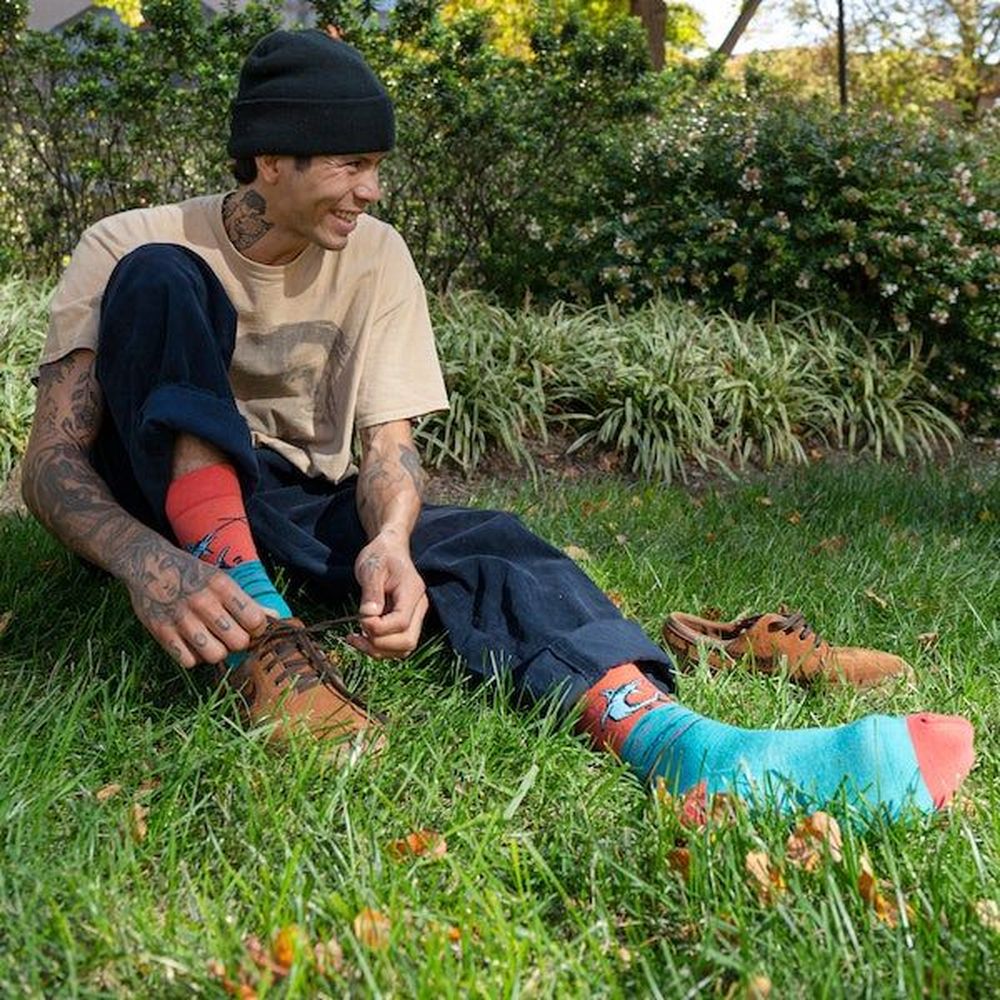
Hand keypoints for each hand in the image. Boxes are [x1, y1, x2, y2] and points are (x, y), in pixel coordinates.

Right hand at [123, 541, 268, 667]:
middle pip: (239, 642)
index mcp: (222, 586)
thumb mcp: (221, 579)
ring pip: (216, 655)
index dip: (258, 628)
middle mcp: (203, 602)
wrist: (147, 563)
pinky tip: (192, 644)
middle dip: (239, 642)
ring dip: (217, 652)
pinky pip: (188, 661)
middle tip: (231, 635)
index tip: (251, 626)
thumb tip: (277, 617)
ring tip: (212, 641)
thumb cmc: (191, 573)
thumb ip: (247, 600)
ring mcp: (181, 618)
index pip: (255, 619)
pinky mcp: (161, 631)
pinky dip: (193, 657)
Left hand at [347, 531, 427, 659]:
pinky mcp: (406, 622)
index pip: (401, 622)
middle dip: (380, 644)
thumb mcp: (372, 568)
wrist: (389, 549)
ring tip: (356, 639)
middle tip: (356, 635)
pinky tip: (363, 638)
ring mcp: (415, 616)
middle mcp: (419, 607)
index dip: (378, 628)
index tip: (360, 619)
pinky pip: (398, 645)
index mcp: (412, 592)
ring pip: (404, 648)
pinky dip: (381, 648)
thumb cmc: (380, 555)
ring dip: (380, 650)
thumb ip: (371, 592)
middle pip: (407, 641)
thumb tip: (368, 616)